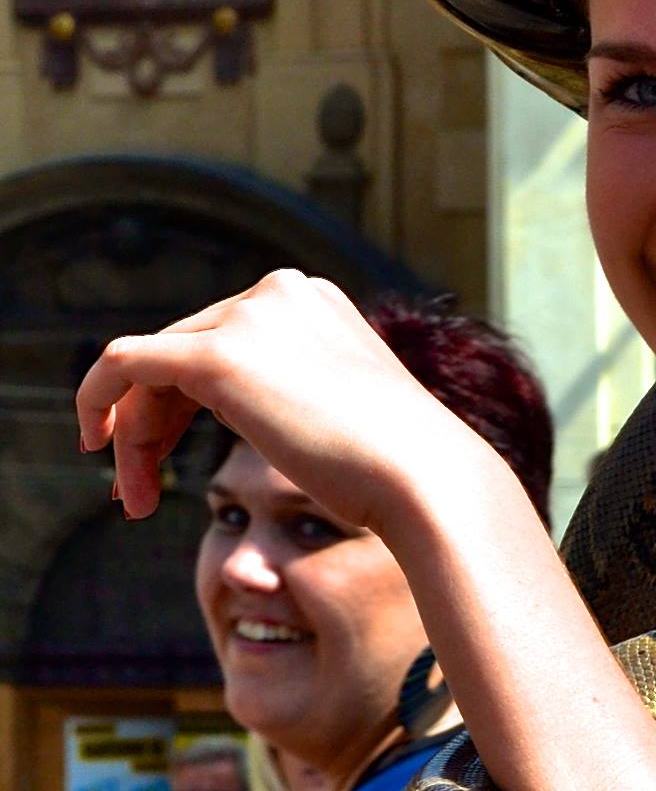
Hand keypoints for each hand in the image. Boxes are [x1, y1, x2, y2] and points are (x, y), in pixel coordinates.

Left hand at [76, 271, 468, 528]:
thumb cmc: (400, 468)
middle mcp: (279, 292)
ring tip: (135, 498)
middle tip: (141, 493)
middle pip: (183, 353)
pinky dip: (97, 401)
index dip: (185, 406)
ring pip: (152, 368)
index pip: (224, 342)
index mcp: (314, 301)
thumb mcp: (347, 415)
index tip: (175, 464)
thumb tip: (275, 419)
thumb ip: (302, 398)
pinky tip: (97, 446)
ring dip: (134, 434)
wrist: (424, 477)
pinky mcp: (217, 354)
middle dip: (153, 424)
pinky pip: (123, 364)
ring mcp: (248, 317)